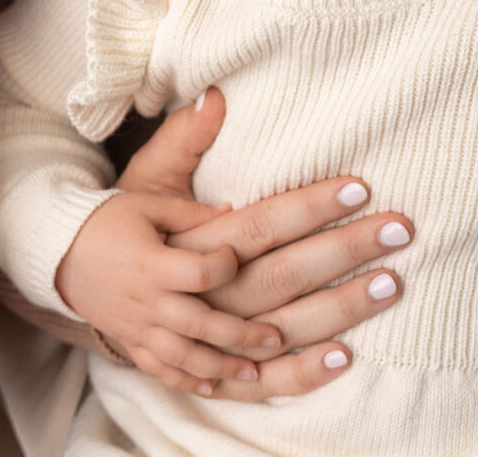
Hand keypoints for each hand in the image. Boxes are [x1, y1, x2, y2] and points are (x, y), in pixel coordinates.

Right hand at [54, 186, 274, 394]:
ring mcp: (136, 326)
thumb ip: (189, 211)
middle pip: (201, 325)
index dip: (227, 264)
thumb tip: (233, 212)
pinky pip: (158, 369)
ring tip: (253, 370)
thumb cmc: (105, 221)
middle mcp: (146, 301)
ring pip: (184, 356)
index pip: (201, 274)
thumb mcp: (146, 204)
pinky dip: (185, 380)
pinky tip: (211, 387)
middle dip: (241, 334)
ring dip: (221, 366)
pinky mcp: (129, 340)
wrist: (57, 250)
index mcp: (152, 264)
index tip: (235, 255)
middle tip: (275, 336)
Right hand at [116, 88, 414, 399]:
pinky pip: (258, 384)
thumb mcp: (146, 182)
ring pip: (278, 330)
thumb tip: (216, 94)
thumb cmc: (122, 227)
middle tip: (398, 228)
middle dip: (342, 252)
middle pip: (279, 276)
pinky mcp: (203, 371)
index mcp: (181, 250)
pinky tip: (345, 358)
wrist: (79, 288)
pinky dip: (301, 375)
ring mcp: (199, 341)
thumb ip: (184, 141)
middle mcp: (192, 299)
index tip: (358, 186)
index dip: (308, 206)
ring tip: (389, 284)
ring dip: (336, 311)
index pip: (258, 226)